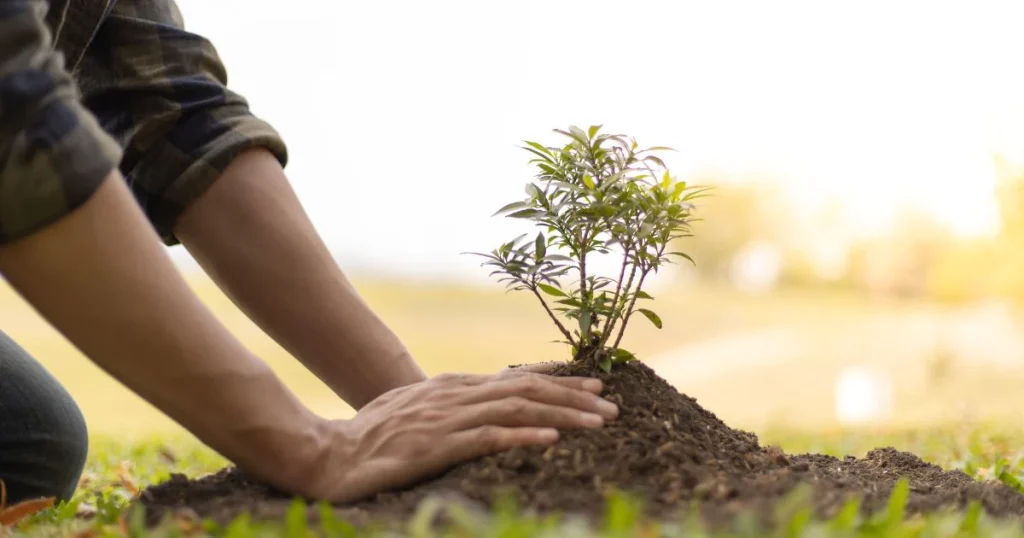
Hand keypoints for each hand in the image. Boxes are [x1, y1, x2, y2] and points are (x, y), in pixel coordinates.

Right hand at [299, 370, 617, 503]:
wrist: (327, 454)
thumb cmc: (371, 437)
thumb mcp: (417, 412)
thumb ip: (452, 407)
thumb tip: (487, 408)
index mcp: (453, 387)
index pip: (516, 380)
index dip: (559, 383)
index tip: (595, 387)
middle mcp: (455, 395)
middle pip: (526, 390)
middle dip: (574, 397)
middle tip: (612, 406)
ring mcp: (445, 419)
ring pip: (516, 408)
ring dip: (562, 413)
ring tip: (599, 422)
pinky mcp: (435, 446)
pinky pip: (486, 438)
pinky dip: (521, 435)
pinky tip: (550, 439)